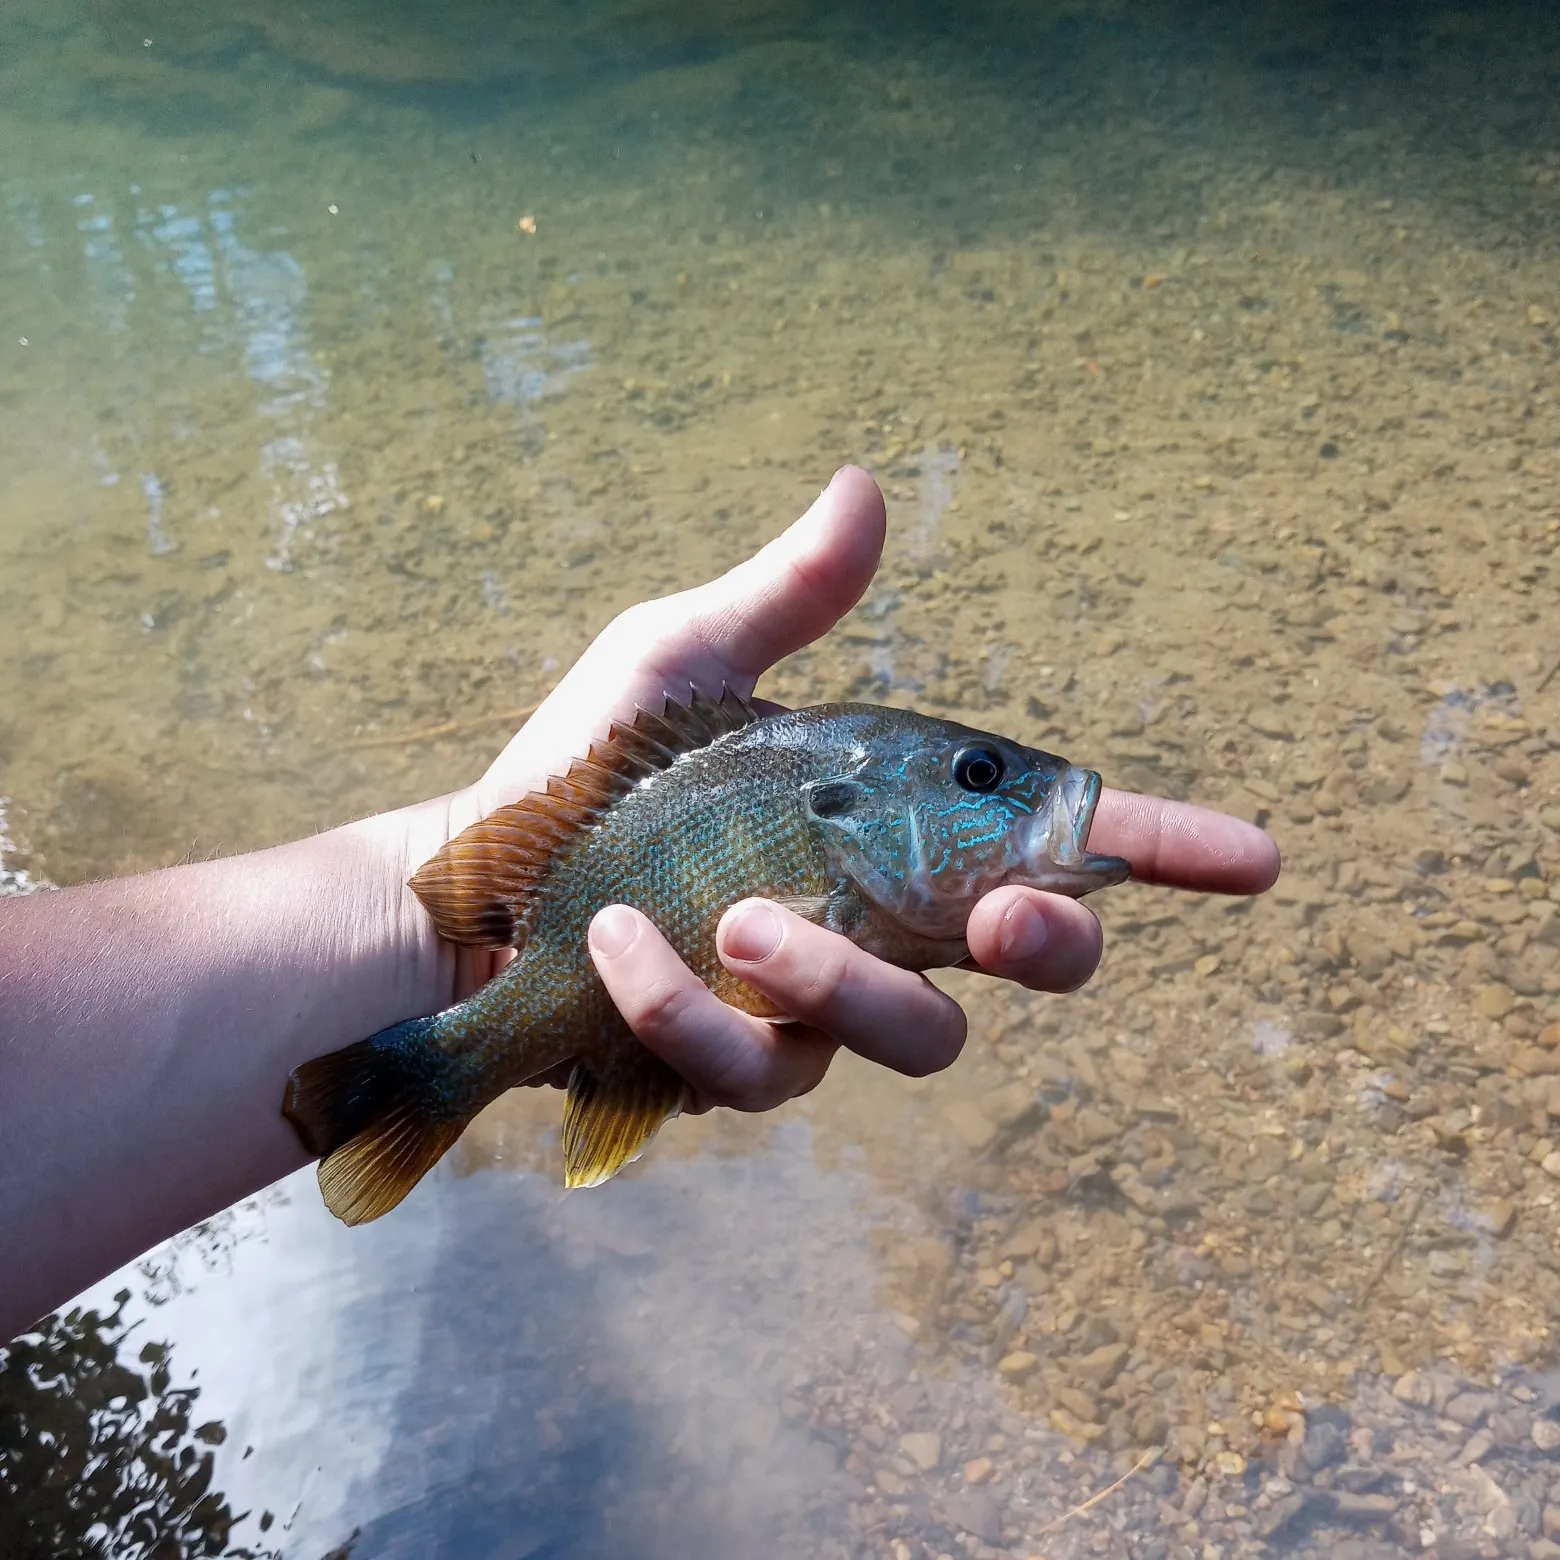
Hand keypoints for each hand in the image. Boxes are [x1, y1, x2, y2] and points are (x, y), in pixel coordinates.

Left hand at [417, 466, 1279, 1114]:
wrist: (471, 880)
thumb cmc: (588, 772)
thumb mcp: (683, 661)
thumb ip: (785, 599)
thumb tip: (864, 486)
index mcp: (892, 833)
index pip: (1054, 844)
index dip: (1160, 853)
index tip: (1254, 859)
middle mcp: (879, 926)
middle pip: (1030, 966)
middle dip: (1052, 947)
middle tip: (1019, 922)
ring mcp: (813, 1010)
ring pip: (910, 1038)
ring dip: (838, 979)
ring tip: (740, 920)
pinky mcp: (732, 1070)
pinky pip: (758, 1071)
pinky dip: (688, 1007)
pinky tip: (619, 942)